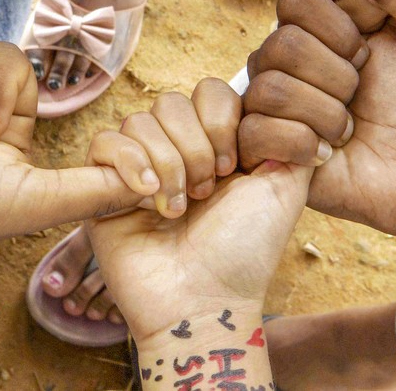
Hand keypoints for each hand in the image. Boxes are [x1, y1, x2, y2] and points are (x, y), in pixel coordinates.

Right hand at [87, 83, 308, 340]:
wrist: (203, 302)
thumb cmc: (243, 253)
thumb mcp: (284, 192)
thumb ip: (292, 140)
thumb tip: (285, 105)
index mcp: (216, 144)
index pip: (209, 91)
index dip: (222, 120)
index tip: (236, 167)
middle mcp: (176, 150)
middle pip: (172, 102)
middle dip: (195, 148)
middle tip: (206, 193)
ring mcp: (138, 166)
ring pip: (140, 121)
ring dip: (167, 166)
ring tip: (178, 209)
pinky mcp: (103, 185)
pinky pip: (104, 141)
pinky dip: (129, 164)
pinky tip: (145, 198)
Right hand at [245, 0, 395, 241]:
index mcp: (313, 24)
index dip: (344, 18)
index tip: (377, 39)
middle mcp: (282, 57)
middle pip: (284, 41)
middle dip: (340, 72)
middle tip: (361, 89)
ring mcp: (267, 100)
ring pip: (274, 87)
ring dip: (328, 113)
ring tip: (348, 128)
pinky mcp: (258, 145)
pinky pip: (259, 129)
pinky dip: (304, 145)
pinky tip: (326, 153)